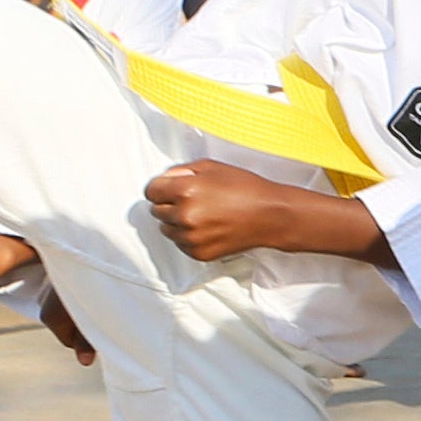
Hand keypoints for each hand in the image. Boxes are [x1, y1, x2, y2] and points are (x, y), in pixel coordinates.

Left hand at [138, 160, 375, 264]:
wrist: (270, 216)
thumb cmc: (245, 188)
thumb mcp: (212, 167)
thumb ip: (181, 170)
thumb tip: (165, 179)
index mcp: (184, 190)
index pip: (150, 191)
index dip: (160, 188)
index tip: (169, 189)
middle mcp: (184, 216)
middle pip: (156, 211)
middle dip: (169, 204)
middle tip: (192, 200)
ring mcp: (191, 237)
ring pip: (166, 229)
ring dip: (177, 222)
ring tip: (202, 215)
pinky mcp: (198, 253)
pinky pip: (180, 244)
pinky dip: (188, 237)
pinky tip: (208, 228)